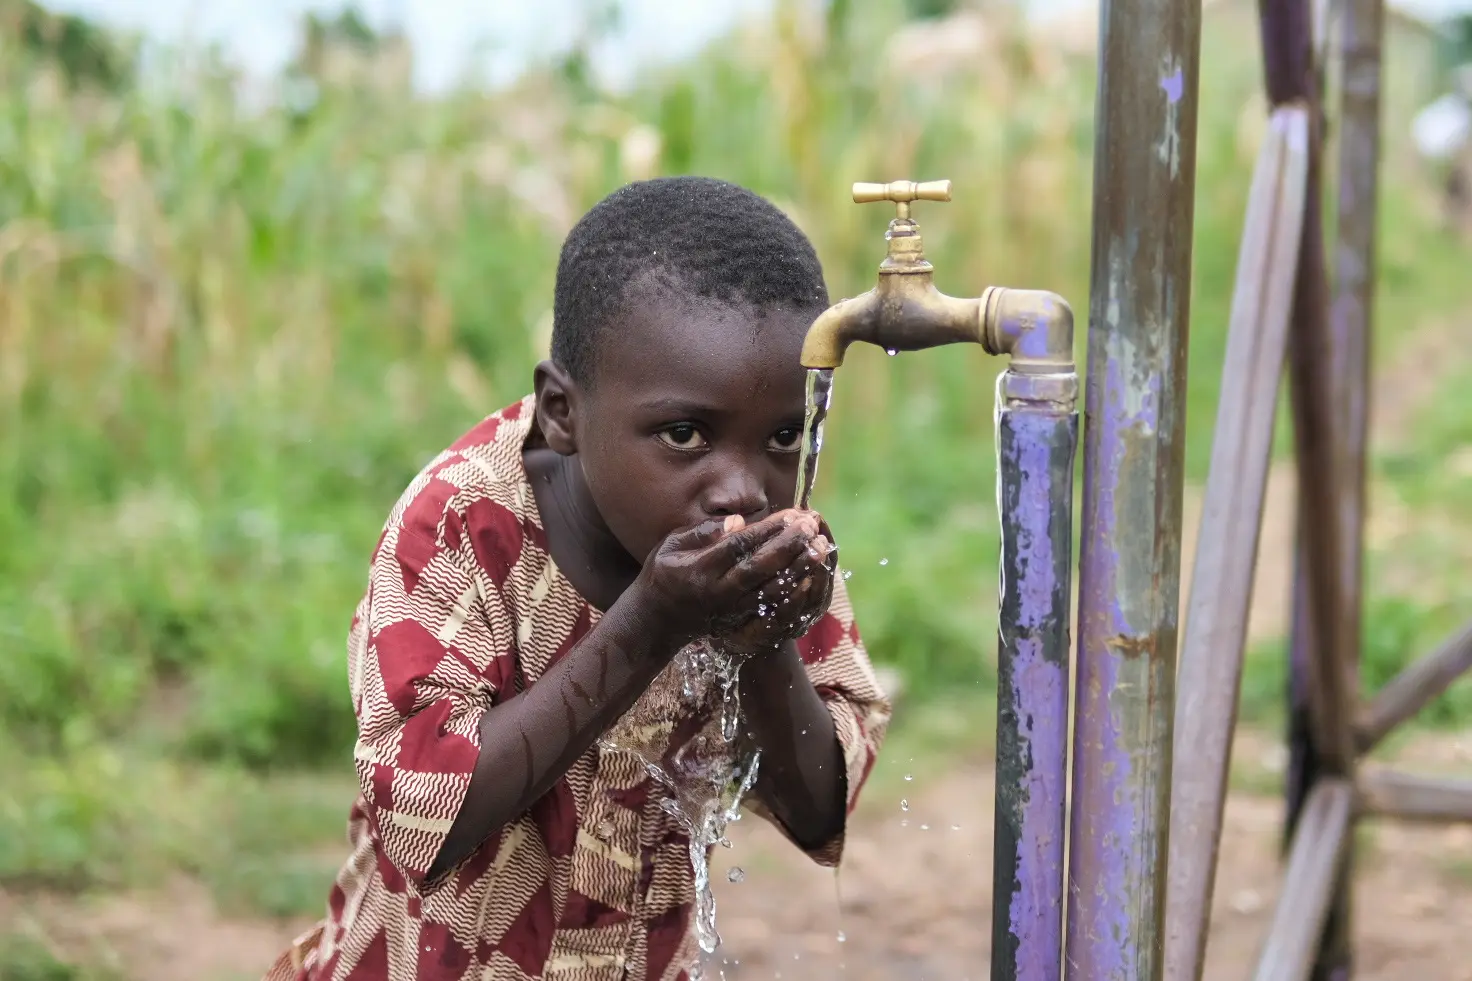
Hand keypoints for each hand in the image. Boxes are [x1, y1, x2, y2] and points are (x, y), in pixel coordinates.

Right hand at [631, 510, 828, 646]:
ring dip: (798, 569)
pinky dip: (795, 593)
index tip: (790, 513)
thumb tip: (739, 522)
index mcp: (699, 569)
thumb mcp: (671, 544)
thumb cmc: (665, 572)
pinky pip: (772, 609)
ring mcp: (730, 610)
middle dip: (788, 546)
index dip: (766, 530)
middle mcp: (717, 592)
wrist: (658, 620)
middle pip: (759, 569)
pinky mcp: (740, 622)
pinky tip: (812, 575)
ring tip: (821, 546)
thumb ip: (704, 531)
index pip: (738, 546)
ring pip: (771, 591)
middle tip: (811, 525)